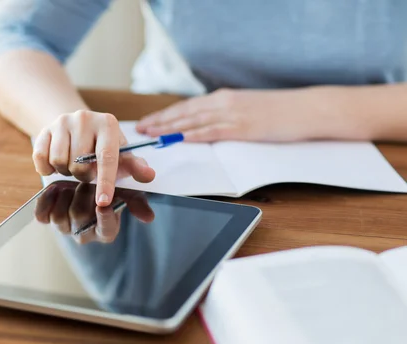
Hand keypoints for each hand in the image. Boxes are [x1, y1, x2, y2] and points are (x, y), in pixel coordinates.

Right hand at [33, 110, 155, 206]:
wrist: (77, 127)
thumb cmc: (103, 146)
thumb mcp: (122, 155)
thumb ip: (135, 167)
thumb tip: (149, 176)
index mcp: (108, 124)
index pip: (107, 158)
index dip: (105, 182)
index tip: (103, 201)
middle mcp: (85, 118)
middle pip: (79, 164)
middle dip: (83, 176)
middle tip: (87, 171)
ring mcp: (62, 122)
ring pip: (59, 161)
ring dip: (65, 172)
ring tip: (73, 165)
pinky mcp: (44, 129)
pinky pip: (41, 158)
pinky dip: (47, 169)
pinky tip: (56, 165)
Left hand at [34, 182, 154, 243]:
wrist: (81, 165)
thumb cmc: (108, 171)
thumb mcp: (125, 173)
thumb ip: (136, 188)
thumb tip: (148, 215)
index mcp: (108, 228)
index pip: (107, 231)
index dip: (106, 219)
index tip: (104, 203)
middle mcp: (86, 232)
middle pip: (81, 220)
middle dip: (83, 196)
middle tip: (85, 180)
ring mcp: (66, 227)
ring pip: (61, 219)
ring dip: (66, 196)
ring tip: (71, 182)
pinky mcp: (48, 218)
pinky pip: (43, 216)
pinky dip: (47, 201)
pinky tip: (54, 189)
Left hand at [136, 88, 342, 141]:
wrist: (308, 108)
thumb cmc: (280, 111)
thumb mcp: (247, 108)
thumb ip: (226, 115)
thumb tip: (207, 126)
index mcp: (224, 98)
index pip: (187, 106)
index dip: (166, 114)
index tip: (149, 121)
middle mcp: (224, 102)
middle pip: (185, 112)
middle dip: (161, 121)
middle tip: (141, 129)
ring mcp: (233, 114)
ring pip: (193, 120)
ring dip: (170, 128)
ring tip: (151, 135)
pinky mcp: (243, 127)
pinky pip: (213, 131)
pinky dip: (194, 134)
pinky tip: (180, 139)